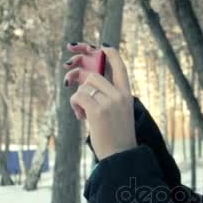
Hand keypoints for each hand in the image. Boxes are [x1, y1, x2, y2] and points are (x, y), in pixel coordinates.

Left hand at [64, 42, 136, 159]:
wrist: (120, 156)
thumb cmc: (117, 137)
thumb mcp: (119, 112)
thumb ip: (108, 97)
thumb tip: (87, 82)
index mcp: (127, 95)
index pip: (121, 67)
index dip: (111, 54)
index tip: (103, 47)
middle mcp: (120, 95)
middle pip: (94, 75)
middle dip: (82, 83)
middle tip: (78, 95)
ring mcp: (110, 102)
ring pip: (85, 86)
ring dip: (78, 97)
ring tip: (82, 113)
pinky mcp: (98, 111)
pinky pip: (79, 96)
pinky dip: (75, 105)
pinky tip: (80, 117)